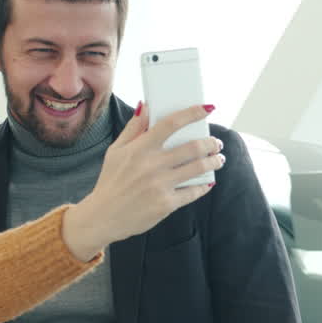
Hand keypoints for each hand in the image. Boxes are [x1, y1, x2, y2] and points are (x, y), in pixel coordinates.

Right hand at [63, 104, 222, 260]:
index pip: (170, 124)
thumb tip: (146, 106)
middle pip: (192, 147)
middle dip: (211, 143)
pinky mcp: (167, 204)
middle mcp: (152, 165)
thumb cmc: (110, 181)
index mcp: (140, 149)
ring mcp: (161, 185)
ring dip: (214, 162)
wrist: (103, 216)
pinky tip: (207, 181)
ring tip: (218, 159)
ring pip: (198, 168)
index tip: (207, 108)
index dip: (192, 113)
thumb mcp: (115, 151)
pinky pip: (193, 192)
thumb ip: (133, 129)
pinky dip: (204, 185)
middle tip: (216, 143)